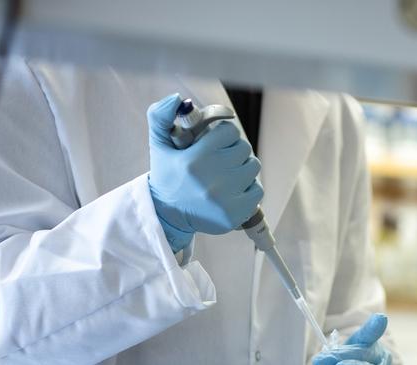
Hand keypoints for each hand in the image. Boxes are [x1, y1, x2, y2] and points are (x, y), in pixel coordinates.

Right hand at [146, 93, 262, 251]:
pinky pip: (257, 191)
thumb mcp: (159, 144)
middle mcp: (212, 178)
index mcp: (195, 158)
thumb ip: (161, 117)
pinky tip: (233, 191)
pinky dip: (249, 189)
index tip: (216, 142)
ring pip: (253, 167)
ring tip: (227, 174)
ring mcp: (225, 198)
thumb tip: (176, 98)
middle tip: (222, 158)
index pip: (230, 131)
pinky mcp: (235, 214)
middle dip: (234, 150)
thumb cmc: (167, 176)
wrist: (167, 215)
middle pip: (244, 148)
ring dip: (244, 168)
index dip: (224, 134)